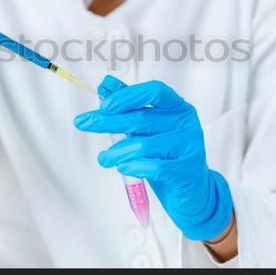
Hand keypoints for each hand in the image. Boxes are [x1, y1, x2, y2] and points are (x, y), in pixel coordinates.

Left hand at [73, 75, 232, 240]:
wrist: (191, 190)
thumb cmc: (167, 154)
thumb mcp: (150, 128)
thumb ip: (131, 106)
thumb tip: (106, 84)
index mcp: (178, 106)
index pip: (154, 91)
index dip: (127, 96)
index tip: (104, 106)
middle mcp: (186, 122)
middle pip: (142, 118)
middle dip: (108, 122)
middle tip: (84, 124)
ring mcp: (190, 146)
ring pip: (144, 145)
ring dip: (117, 152)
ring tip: (105, 158)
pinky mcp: (187, 170)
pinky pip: (154, 167)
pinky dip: (133, 167)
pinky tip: (123, 167)